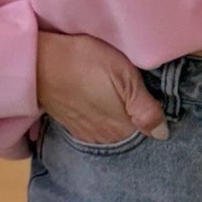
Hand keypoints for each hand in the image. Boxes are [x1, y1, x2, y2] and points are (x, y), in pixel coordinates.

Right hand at [36, 31, 168, 143]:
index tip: (159, 107)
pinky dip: (103, 121)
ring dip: (120, 122)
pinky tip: (103, 106)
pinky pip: (97, 130)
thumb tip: (163, 134)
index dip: (156, 121)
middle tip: (141, 102)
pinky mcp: (72, 126)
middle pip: (131, 136)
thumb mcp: (125, 78)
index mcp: (123, 129)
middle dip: (139, 124)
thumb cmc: (85, 62)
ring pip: (113, 134)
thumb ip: (146, 109)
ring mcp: (87, 134)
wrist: (37, 62)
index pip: (150, 135)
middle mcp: (106, 138)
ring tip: (121, 103)